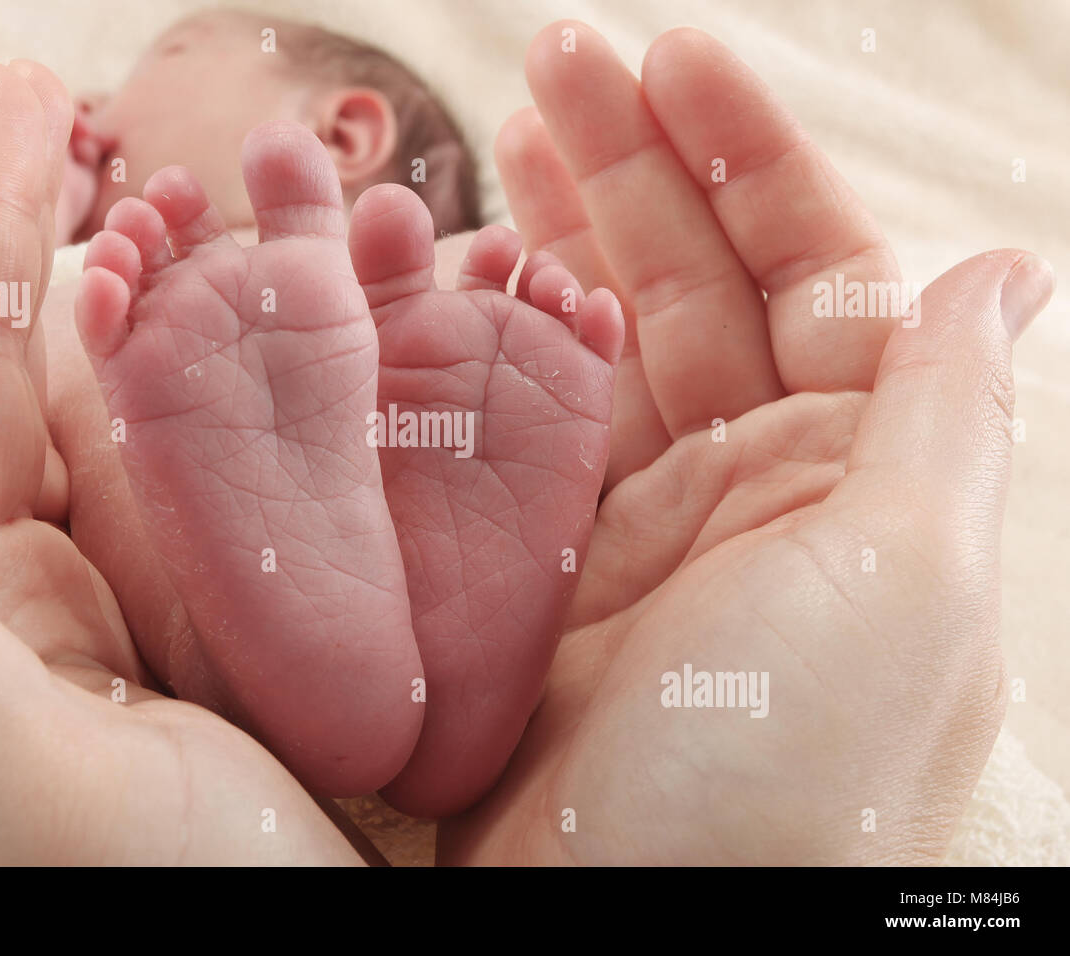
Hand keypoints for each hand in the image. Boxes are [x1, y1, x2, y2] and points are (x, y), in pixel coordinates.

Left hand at [0, 61, 361, 864]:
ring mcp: (195, 604)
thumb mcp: (19, 784)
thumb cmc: (167, 916)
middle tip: (195, 140)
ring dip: (263, 303)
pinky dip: (349, 400)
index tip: (28, 94)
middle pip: (99, 367)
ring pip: (213, 414)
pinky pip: (305, 486)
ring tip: (330, 211)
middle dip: (140, 238)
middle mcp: (84, 585)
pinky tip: (403, 335)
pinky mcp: (292, 633)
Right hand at [440, 23, 1052, 864]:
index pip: (811, 269)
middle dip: (631, 163)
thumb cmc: (788, 776)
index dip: (746, 157)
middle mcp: (751, 491)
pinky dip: (488, 353)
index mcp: (859, 473)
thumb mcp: (906, 576)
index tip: (673, 56)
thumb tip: (1003, 263)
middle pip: (692, 285)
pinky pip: (519, 435)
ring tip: (500, 137)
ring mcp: (637, 532)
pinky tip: (457, 282)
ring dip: (557, 236)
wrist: (628, 929)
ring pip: (599, 347)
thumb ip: (949, 409)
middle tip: (553, 61)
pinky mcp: (540, 578)